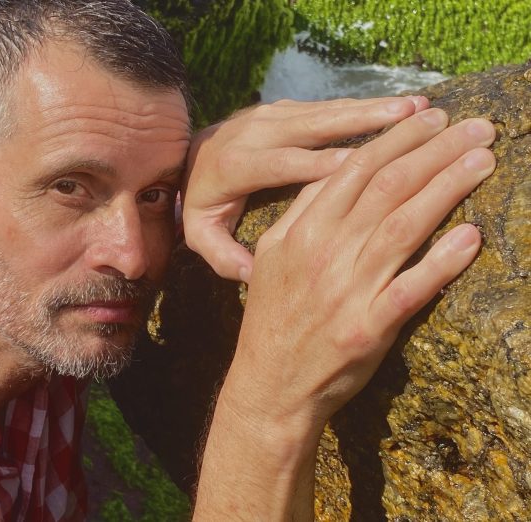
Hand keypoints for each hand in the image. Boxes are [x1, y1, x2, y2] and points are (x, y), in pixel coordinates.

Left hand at [182, 96, 429, 281]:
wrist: (188, 157)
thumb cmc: (203, 202)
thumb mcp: (200, 233)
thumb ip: (221, 255)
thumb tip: (251, 274)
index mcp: (235, 166)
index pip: (282, 164)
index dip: (319, 162)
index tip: (361, 164)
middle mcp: (255, 133)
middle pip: (312, 125)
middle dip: (362, 121)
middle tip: (409, 116)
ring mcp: (272, 115)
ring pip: (326, 110)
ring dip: (372, 108)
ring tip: (416, 106)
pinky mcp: (285, 108)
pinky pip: (327, 107)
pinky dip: (363, 106)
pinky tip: (398, 106)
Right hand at [227, 109, 495, 429]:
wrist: (270, 383)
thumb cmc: (273, 318)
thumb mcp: (272, 256)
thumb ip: (301, 213)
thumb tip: (334, 174)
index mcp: (301, 231)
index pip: (354, 169)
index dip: (397, 139)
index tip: (431, 118)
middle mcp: (324, 253)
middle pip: (388, 188)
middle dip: (435, 150)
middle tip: (475, 127)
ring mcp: (348, 290)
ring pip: (404, 226)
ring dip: (448, 188)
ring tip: (483, 160)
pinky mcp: (369, 327)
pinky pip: (412, 287)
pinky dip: (442, 261)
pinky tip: (471, 236)